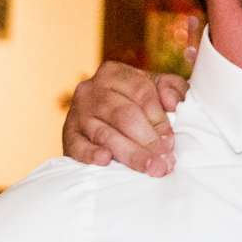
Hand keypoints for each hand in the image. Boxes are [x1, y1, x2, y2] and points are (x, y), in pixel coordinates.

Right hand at [62, 60, 188, 176]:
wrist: (100, 122)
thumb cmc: (135, 104)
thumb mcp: (156, 89)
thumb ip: (172, 89)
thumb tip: (173, 102)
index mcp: (114, 72)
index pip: (140, 92)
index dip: (159, 118)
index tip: (171, 142)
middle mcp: (91, 89)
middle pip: (124, 115)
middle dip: (147, 140)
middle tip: (165, 162)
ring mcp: (76, 112)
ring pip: (105, 133)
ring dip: (130, 153)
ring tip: (150, 168)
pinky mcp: (68, 135)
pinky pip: (78, 145)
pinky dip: (91, 153)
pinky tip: (106, 160)